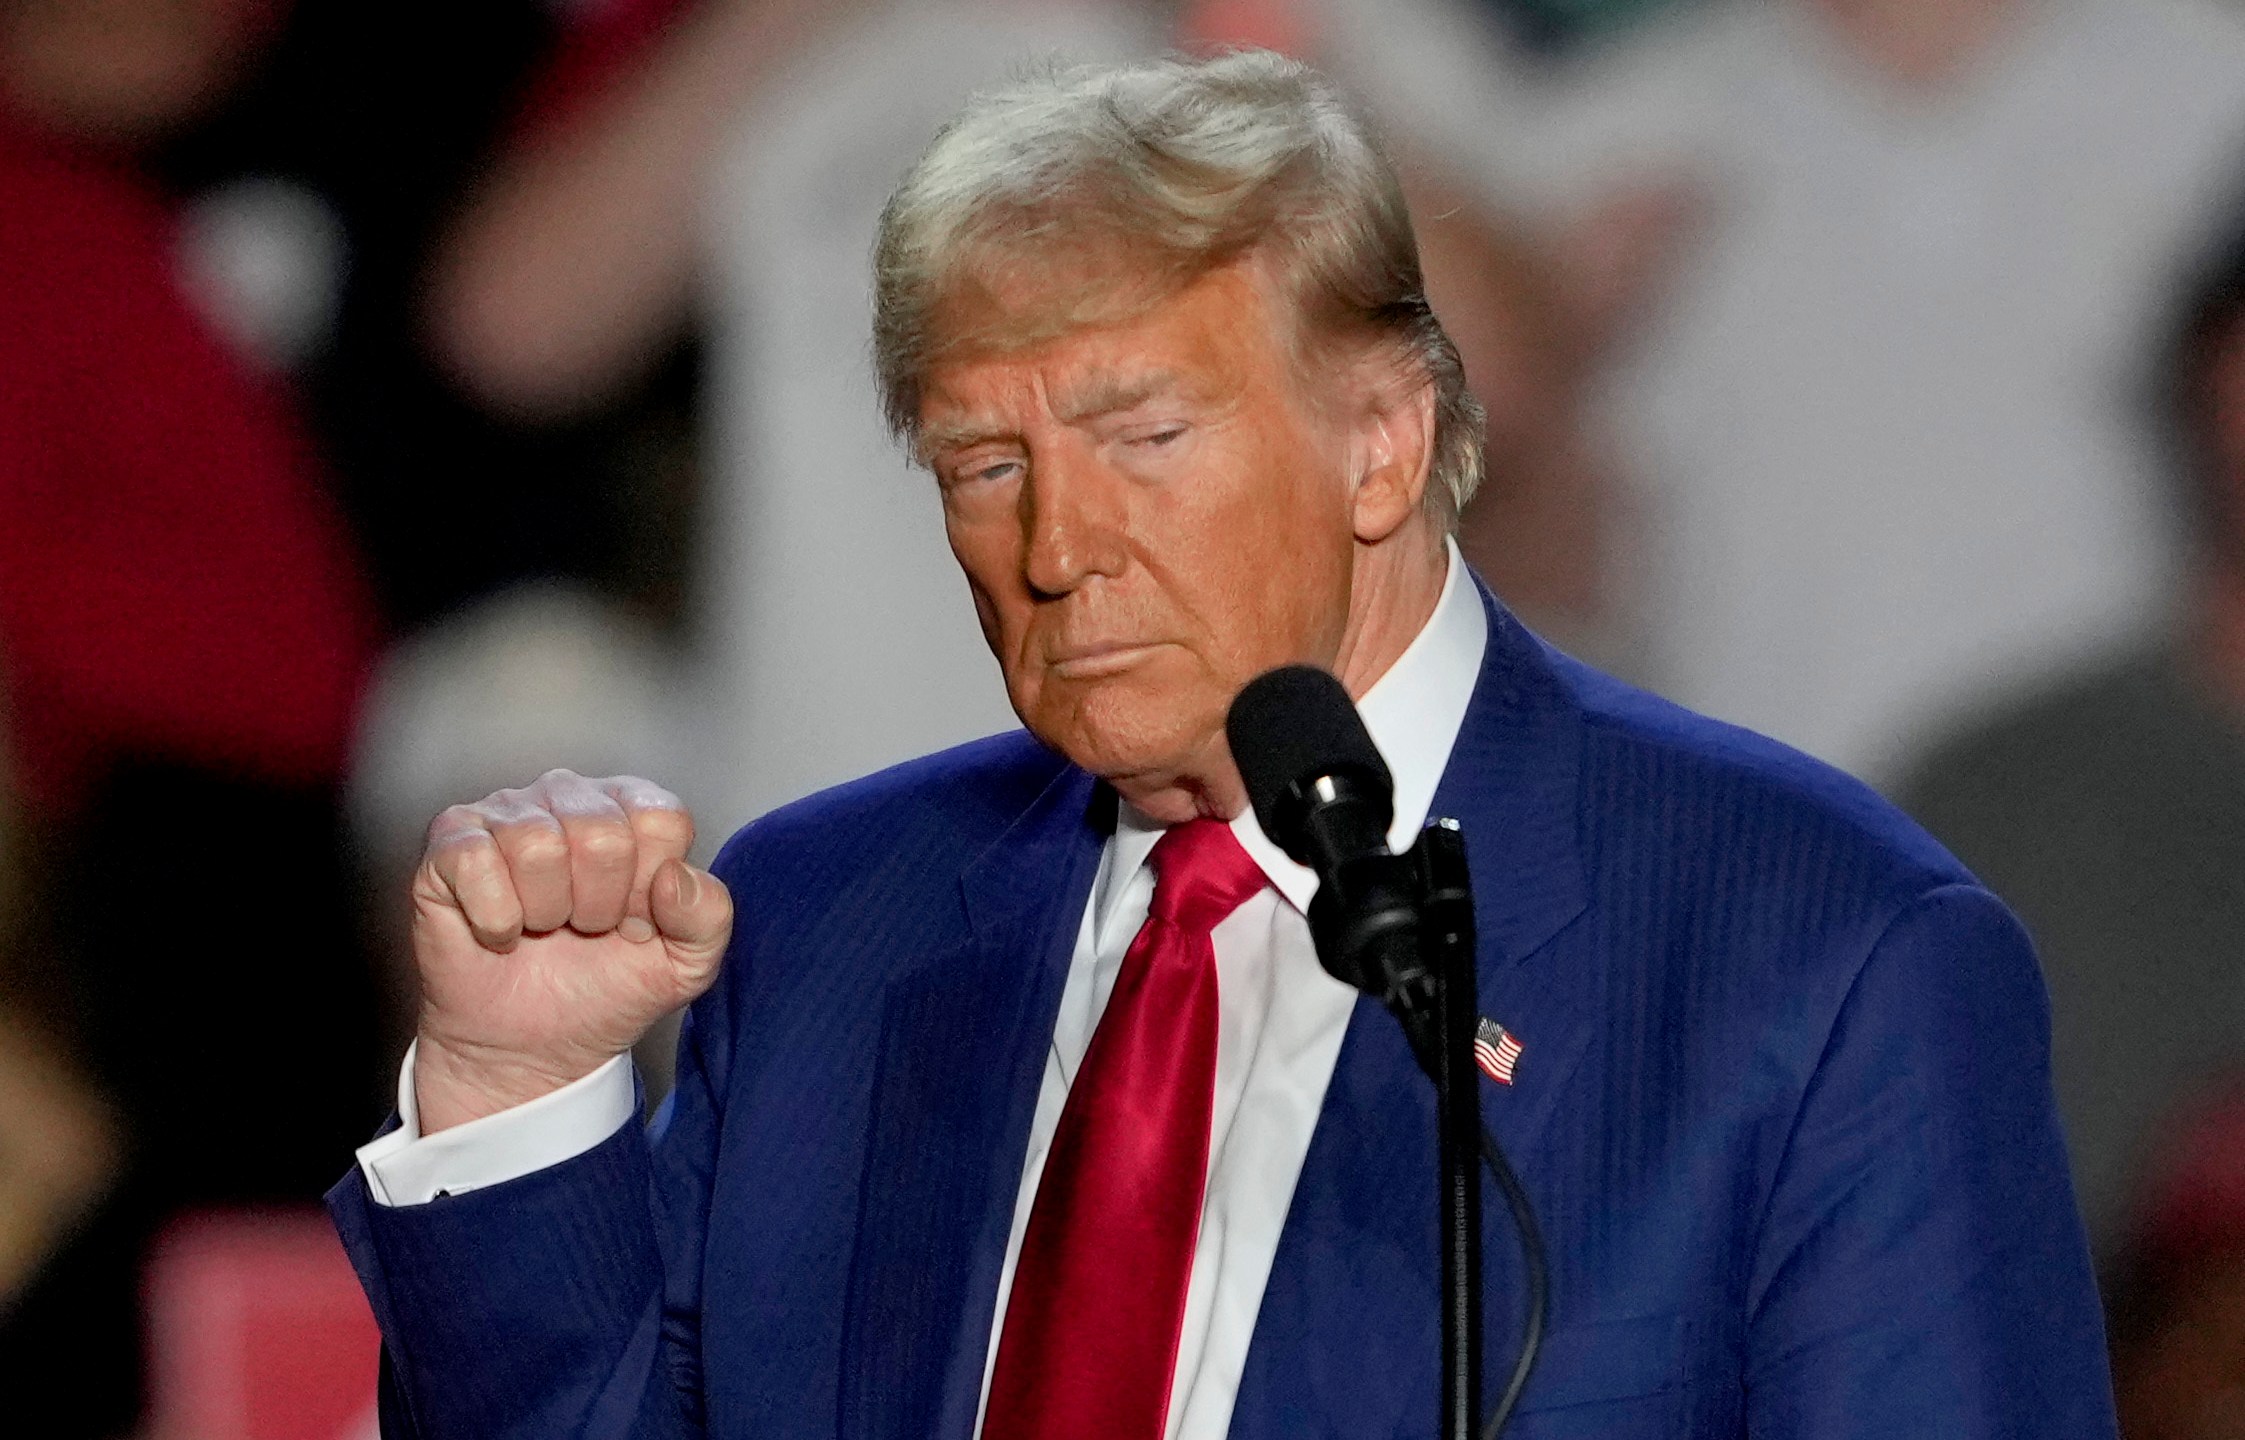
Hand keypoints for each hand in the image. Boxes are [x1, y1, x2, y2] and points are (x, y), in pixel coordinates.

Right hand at [409, 770, 732, 1132]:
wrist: (531, 1048)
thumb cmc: (605, 989)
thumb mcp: (685, 965)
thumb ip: (709, 917)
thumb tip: (674, 878)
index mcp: (632, 808)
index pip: (662, 821)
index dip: (651, 890)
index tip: (634, 924)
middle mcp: (569, 796)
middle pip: (602, 835)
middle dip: (599, 906)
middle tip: (583, 930)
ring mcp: (505, 813)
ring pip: (537, 845)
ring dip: (545, 914)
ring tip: (543, 928)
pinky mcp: (449, 844)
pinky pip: (475, 862)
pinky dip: (495, 919)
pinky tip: (500, 932)